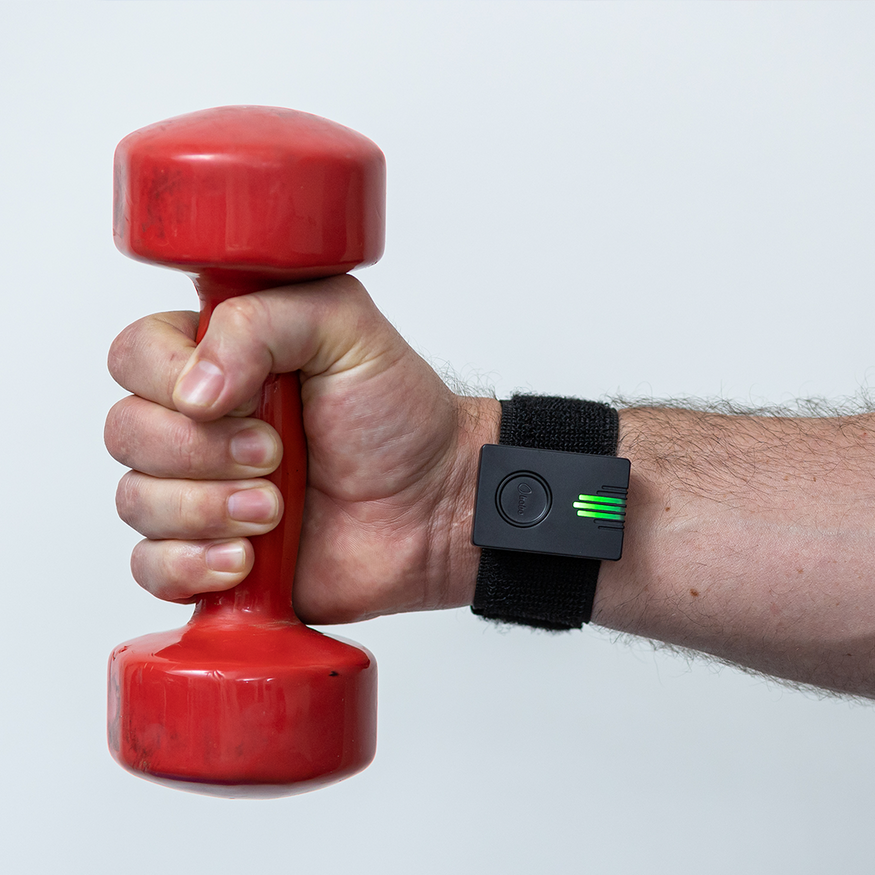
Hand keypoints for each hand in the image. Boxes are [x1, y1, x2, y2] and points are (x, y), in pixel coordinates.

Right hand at [105, 276, 498, 622]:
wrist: (434, 504)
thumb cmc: (399, 416)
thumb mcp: (346, 327)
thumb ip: (263, 320)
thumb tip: (192, 388)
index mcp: (220, 359)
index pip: (134, 355)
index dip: (171, 380)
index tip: (243, 399)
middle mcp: (201, 424)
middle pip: (126, 431)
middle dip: (202, 452)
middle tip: (275, 456)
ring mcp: (202, 491)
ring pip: (135, 500)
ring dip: (207, 509)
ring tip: (276, 511)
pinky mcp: (211, 554)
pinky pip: (151, 566)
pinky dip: (192, 566)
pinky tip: (246, 559)